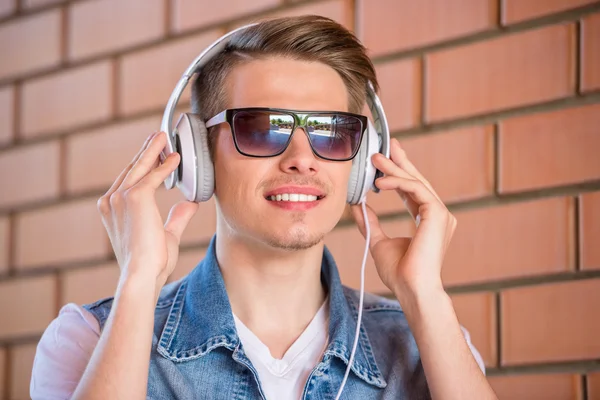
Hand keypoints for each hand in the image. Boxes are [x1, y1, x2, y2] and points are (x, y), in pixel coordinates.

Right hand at [97, 131, 198, 297]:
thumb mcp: (167, 234)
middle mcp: (112, 201)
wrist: (143, 274)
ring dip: (153, 150)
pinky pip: (153, 176)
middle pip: (133, 169)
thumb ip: (177, 218)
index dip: (144, 165)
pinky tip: (176, 158)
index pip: (129, 180)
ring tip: (164, 137)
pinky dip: (165, 166)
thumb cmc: (152, 262)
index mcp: (113, 210)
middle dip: (147, 152)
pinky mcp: (135, 197)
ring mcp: (120, 198)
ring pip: (140, 167)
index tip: (155, 153)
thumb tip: (190, 204)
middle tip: (158, 137)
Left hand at [351, 138, 455, 296]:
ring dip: (395, 169)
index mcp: (427, 221)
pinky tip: (381, 183)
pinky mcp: (437, 214)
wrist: (411, 288)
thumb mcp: (378, 241)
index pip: (413, 190)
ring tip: (376, 160)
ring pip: (416, 182)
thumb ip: (371, 222)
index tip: (386, 160)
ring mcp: (440, 214)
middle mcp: (437, 215)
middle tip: (385, 148)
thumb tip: (358, 205)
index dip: (399, 174)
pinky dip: (398, 182)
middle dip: (400, 162)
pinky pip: (416, 189)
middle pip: (417, 181)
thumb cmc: (399, 272)